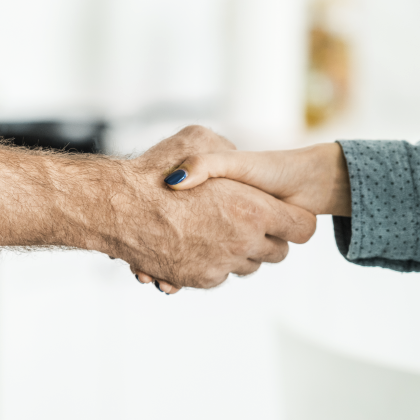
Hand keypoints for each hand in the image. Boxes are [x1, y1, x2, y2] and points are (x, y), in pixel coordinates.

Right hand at [131, 142, 348, 293]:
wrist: (117, 208)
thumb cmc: (155, 171)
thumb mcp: (198, 140)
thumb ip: (225, 150)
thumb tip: (234, 158)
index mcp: (253, 209)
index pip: (302, 228)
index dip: (294, 220)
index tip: (282, 214)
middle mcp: (243, 241)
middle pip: (278, 253)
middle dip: (268, 239)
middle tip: (249, 222)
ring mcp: (221, 264)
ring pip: (248, 267)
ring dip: (240, 252)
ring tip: (219, 231)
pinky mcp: (200, 279)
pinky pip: (220, 276)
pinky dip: (212, 262)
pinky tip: (196, 243)